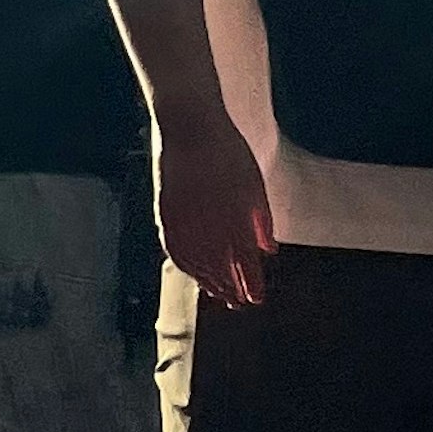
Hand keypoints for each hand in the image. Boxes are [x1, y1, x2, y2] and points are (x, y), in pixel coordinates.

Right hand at [155, 111, 276, 308]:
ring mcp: (184, 221)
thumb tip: (268, 250)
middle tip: (237, 303)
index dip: (250, 285)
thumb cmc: (228, 152)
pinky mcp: (164, 212)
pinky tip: (189, 270)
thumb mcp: (254, 185)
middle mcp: (208, 228)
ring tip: (215, 292)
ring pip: (194, 264)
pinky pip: (173, 248)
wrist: (189, 127)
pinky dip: (183, 264)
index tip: (255, 299)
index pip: (244, 265)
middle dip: (229, 289)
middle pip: (219, 271)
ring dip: (206, 281)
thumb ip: (261, 222)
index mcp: (235, 222)